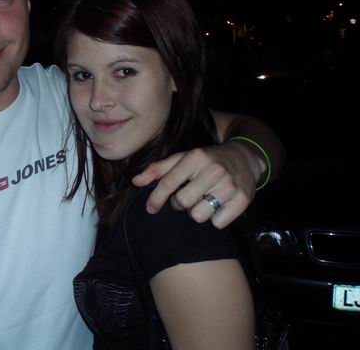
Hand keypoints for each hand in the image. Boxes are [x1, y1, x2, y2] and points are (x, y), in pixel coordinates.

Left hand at [132, 141, 264, 228]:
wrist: (245, 157)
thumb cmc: (207, 159)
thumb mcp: (183, 158)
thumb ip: (159, 169)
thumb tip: (135, 181)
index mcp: (195, 157)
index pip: (168, 182)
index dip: (156, 198)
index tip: (150, 209)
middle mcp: (213, 170)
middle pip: (182, 202)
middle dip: (179, 204)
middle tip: (186, 197)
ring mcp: (229, 185)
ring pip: (199, 215)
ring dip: (197, 212)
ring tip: (203, 200)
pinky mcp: (243, 200)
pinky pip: (218, 223)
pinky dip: (215, 219)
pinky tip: (218, 205)